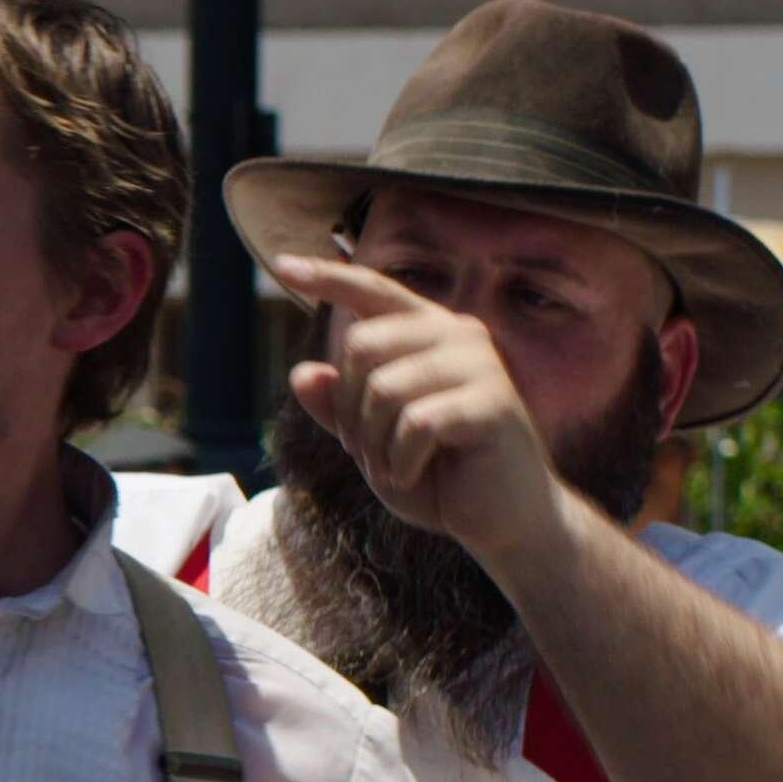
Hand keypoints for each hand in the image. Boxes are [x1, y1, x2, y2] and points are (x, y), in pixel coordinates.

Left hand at [271, 254, 570, 572]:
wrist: (499, 518)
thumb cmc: (436, 474)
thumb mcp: (370, 441)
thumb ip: (337, 406)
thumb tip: (302, 372)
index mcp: (428, 332)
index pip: (373, 291)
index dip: (328, 277)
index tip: (283, 263)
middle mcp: (457, 333)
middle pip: (359, 345)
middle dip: (348, 409)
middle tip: (372, 449)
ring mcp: (480, 363)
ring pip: (382, 388)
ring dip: (373, 441)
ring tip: (397, 465)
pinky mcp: (494, 401)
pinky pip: (414, 423)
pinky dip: (401, 461)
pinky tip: (417, 473)